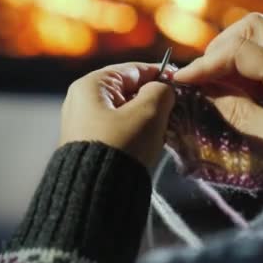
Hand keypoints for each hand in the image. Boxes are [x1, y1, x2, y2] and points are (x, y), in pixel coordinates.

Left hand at [60, 62, 174, 167]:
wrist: (97, 193)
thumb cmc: (122, 145)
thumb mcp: (148, 112)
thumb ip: (161, 91)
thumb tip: (164, 88)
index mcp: (91, 85)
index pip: (132, 69)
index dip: (159, 73)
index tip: (180, 81)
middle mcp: (81, 101)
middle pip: (128, 90)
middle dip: (153, 99)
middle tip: (175, 108)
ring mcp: (83, 123)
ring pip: (125, 111)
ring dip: (147, 118)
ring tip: (165, 128)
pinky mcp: (89, 143)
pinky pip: (118, 128)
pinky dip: (136, 132)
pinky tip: (152, 141)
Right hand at [175, 13, 262, 176]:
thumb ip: (235, 111)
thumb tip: (204, 90)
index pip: (240, 51)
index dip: (205, 64)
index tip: (181, 80)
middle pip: (252, 27)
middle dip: (219, 48)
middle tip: (202, 78)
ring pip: (260, 34)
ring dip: (231, 51)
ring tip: (215, 82)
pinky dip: (245, 62)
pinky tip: (235, 87)